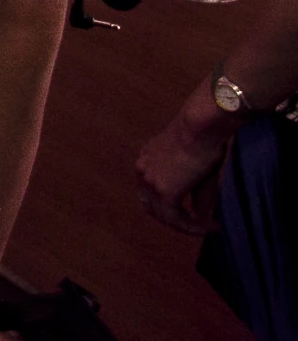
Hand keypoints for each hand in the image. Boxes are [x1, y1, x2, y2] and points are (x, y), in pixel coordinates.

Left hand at [136, 89, 236, 234]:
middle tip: (195, 225)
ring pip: (164, 216)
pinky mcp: (165, 191)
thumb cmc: (203, 138)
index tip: (189, 213)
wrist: (200, 125)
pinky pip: (176, 219)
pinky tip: (210, 226)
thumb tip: (199, 213)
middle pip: (152, 205)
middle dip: (173, 219)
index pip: (149, 190)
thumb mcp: (196, 166)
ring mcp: (151, 182)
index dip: (167, 205)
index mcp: (146, 160)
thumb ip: (195, 192)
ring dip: (186, 226)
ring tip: (208, 227)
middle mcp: (143, 170)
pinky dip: (192, 227)